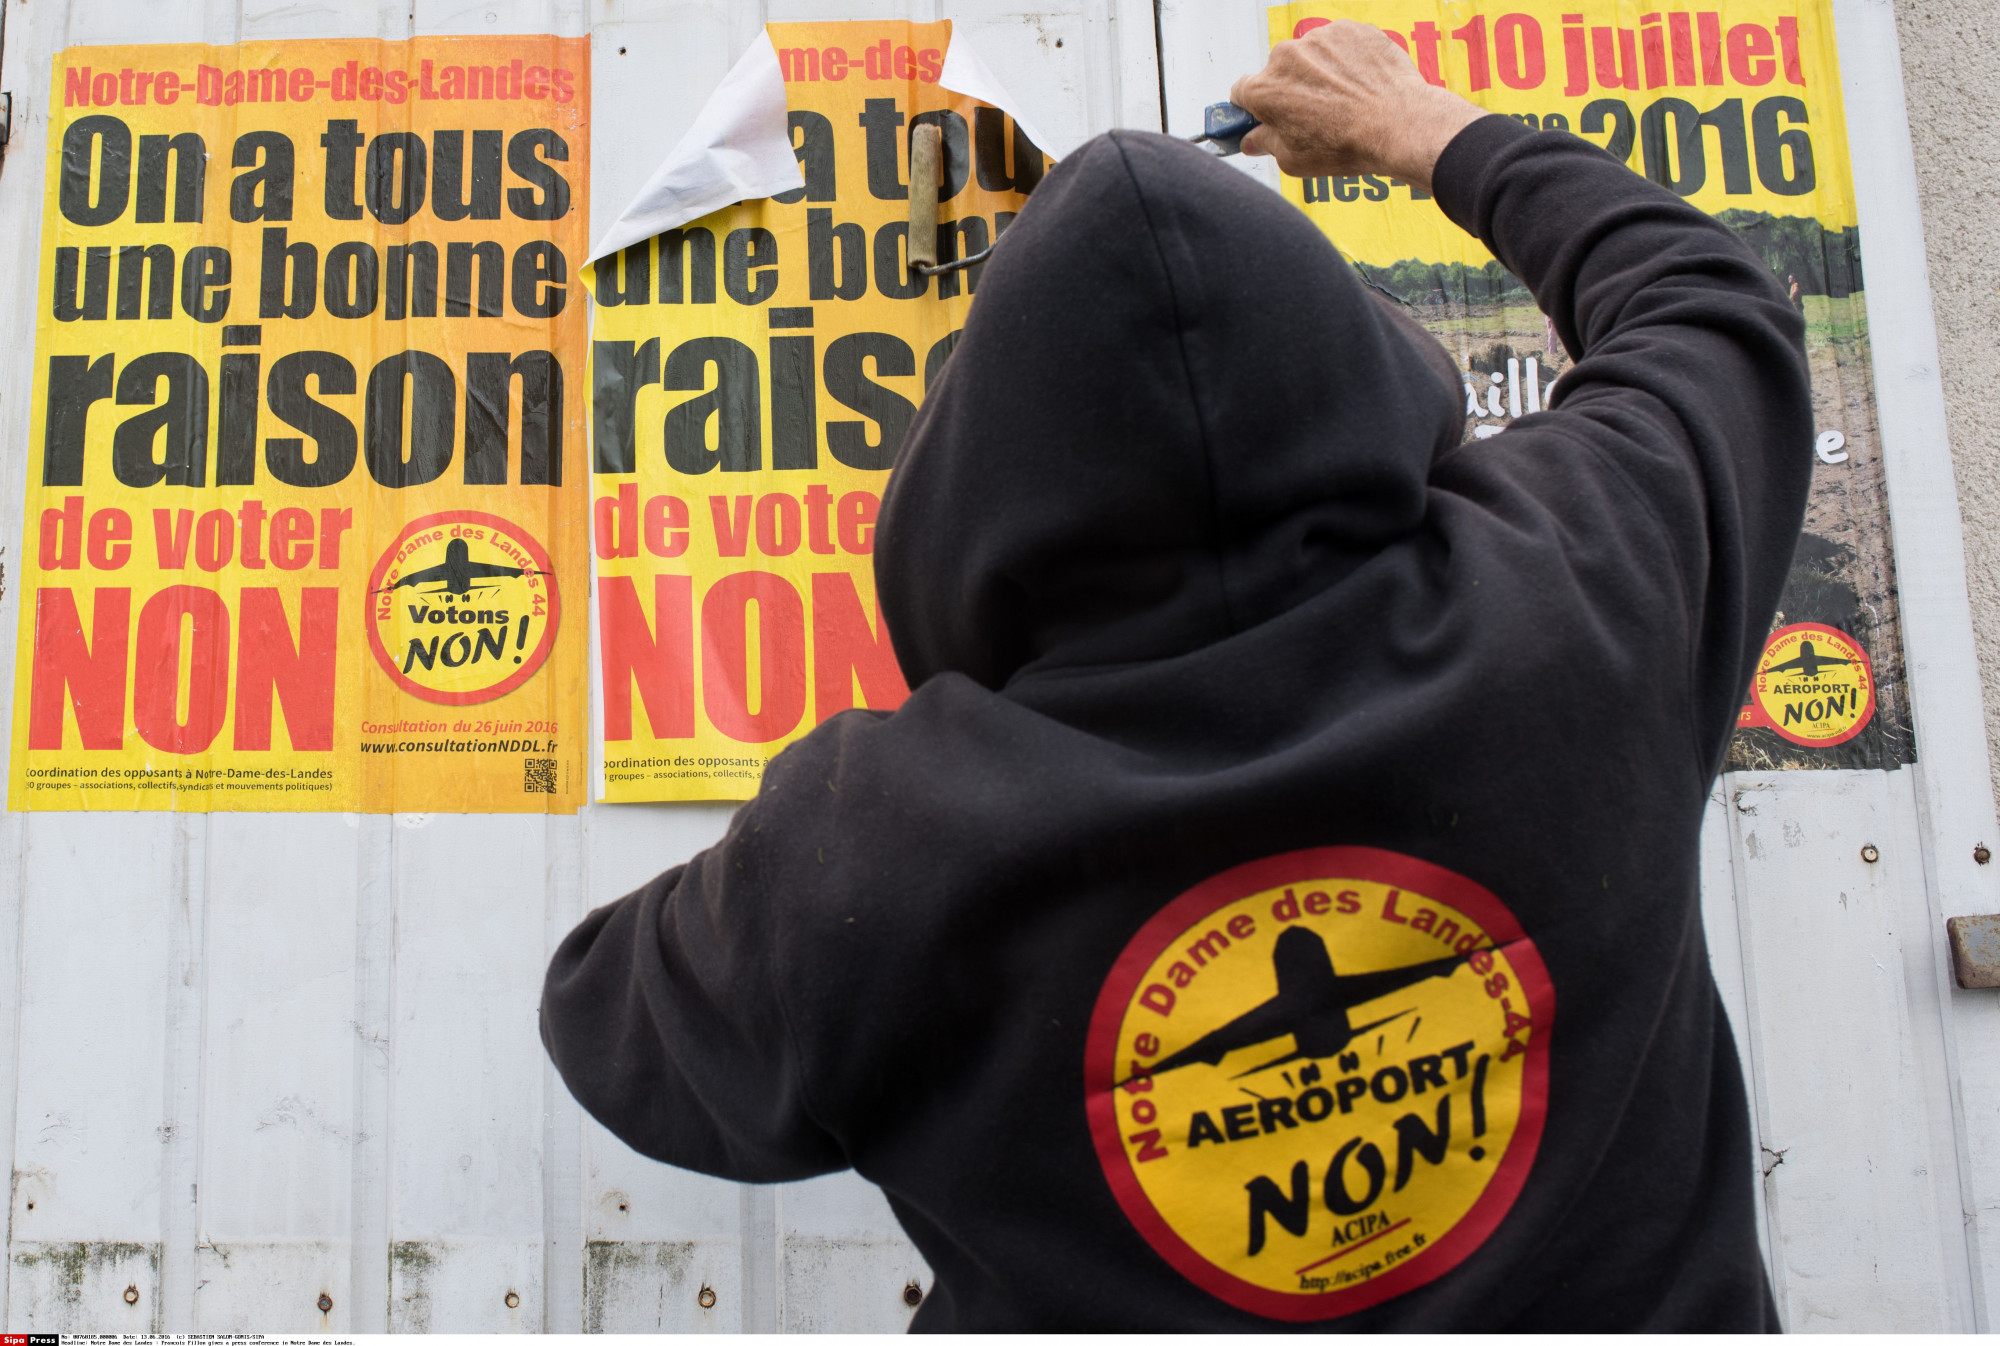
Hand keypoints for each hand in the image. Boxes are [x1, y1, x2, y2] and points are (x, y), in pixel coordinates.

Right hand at [1229, 20, 1486, 190]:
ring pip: (1310, 56)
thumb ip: (1265, 144)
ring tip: (1343, 101)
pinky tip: (1360, 85)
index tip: (1267, 115)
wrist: (1398, 124)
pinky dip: (1346, 61)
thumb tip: (1253, 139)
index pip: (1242, 91)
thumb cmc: (1347, 144)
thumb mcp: (1293, 160)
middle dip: (1290, 89)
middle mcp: (1287, 56)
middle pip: (1278, 71)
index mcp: (1265, 89)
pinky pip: (1340, 44)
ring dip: (1320, 73)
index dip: (1254, 107)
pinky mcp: (1351, 30)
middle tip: (1314, 114)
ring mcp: (1321, 39)